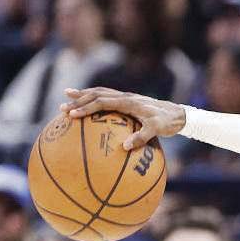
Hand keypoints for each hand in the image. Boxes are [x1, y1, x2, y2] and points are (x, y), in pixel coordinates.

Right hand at [61, 87, 185, 149]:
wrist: (177, 113)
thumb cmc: (166, 123)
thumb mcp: (156, 130)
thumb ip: (142, 137)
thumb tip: (125, 147)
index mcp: (128, 102)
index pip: (101, 102)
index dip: (86, 107)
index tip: (72, 114)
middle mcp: (124, 96)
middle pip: (96, 95)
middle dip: (78, 100)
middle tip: (62, 108)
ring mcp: (125, 96)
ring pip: (99, 92)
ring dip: (83, 95)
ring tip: (67, 97)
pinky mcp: (126, 100)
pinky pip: (106, 96)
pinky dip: (94, 98)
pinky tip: (87, 104)